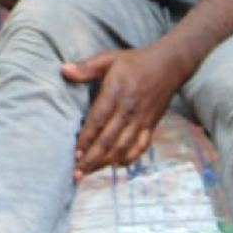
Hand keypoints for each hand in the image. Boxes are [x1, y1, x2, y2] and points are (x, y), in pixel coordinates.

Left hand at [63, 40, 186, 176]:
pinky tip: (116, 165)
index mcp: (116, 92)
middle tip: (76, 173)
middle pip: (108, 139)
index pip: (98, 120)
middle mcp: (129, 110)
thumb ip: (86, 67)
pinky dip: (129, 158)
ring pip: (123, 146)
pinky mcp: (151, 125)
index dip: (86, 139)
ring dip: (106, 162)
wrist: (169, 65)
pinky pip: (140, 146)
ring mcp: (141, 120)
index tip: (74, 154)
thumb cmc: (134, 61)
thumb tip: (63, 70)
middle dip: (91, 158)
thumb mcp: (109, 58)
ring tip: (90, 172)